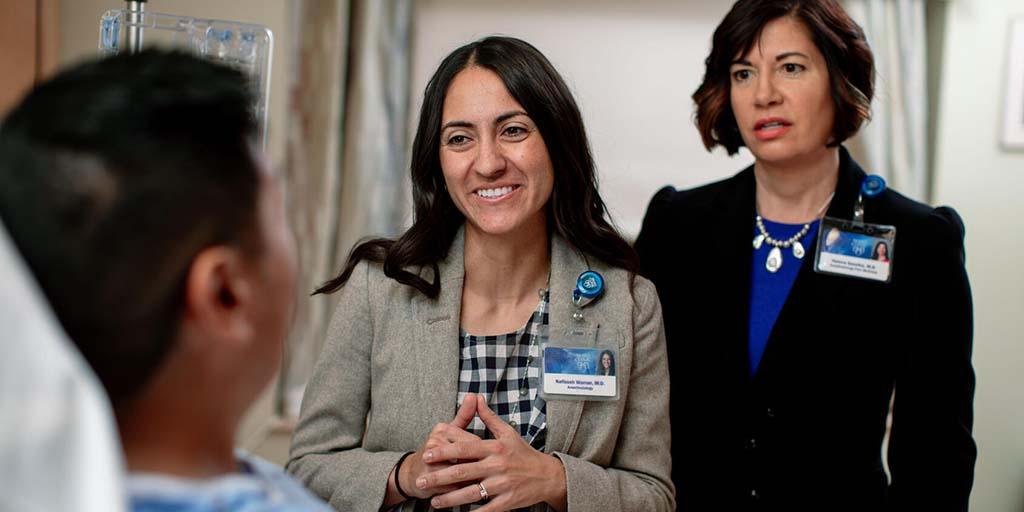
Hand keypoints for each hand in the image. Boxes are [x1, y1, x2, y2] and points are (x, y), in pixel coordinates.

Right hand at [395, 394, 481, 499]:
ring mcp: (430, 459)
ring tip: (478, 485)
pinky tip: (465, 492)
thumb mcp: (451, 432)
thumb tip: (475, 395)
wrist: (414, 474)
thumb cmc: (439, 452)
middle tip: (487, 475)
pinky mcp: (427, 476)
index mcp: (444, 429)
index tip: (489, 462)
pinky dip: (461, 490)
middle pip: (467, 456)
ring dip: (471, 480)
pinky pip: (452, 486)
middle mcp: (435, 441)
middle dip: (478, 468)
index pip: (474, 442)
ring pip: (461, 472)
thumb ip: (465, 415)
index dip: (484, 455)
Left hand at [418, 395, 567, 510]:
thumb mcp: (508, 432)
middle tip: (421, 482)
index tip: (427, 455)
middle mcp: (497, 465)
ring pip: (471, 493)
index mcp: (495, 448)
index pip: (465, 449)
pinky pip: (488, 509)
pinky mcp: (508, 500)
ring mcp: (503, 484)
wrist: (548, 475)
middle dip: (439, 478)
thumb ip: (488, 417)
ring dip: (450, 499)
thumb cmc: (524, 453)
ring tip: (434, 502)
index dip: (444, 452)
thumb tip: (475, 398)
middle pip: (463, 472)